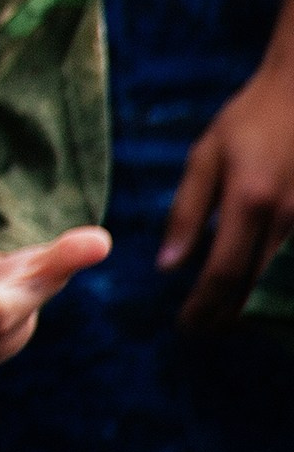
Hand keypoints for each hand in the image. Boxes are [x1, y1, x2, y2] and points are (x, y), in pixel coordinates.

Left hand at [159, 65, 293, 327]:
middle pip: (256, 285)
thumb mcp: (206, 156)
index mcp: (248, 202)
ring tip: (227, 319)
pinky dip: (276, 281)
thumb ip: (187, 210)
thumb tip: (169, 263)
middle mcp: (285, 219)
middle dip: (227, 314)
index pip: (223, 273)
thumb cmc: (249, 120)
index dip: (205, 306)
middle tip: (203, 331)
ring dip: (254, 305)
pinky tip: (260, 290)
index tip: (186, 326)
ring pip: (281, 279)